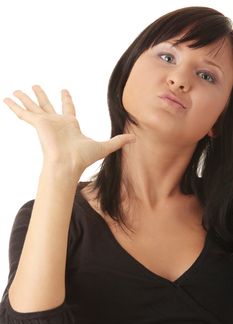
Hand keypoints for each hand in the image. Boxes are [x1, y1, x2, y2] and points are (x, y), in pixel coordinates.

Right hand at [3, 85, 135, 171]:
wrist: (68, 164)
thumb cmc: (83, 158)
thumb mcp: (105, 146)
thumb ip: (118, 141)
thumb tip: (135, 139)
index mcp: (70, 126)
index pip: (67, 109)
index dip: (66, 100)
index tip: (64, 90)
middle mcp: (56, 123)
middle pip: (47, 105)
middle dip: (41, 96)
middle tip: (36, 86)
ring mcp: (46, 123)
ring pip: (33, 107)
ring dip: (25, 99)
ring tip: (16, 91)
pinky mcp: (37, 124)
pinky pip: (24, 113)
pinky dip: (15, 106)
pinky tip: (7, 99)